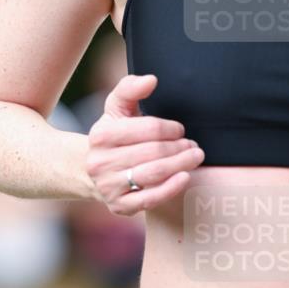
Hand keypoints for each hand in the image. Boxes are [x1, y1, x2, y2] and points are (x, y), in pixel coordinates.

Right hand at [86, 73, 204, 215]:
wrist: (94, 171)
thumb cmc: (114, 136)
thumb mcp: (116, 109)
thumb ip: (130, 88)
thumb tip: (151, 80)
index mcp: (100, 135)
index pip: (148, 128)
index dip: (170, 128)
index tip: (179, 130)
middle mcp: (100, 162)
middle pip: (153, 151)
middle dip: (179, 147)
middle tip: (193, 146)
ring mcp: (108, 186)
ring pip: (154, 173)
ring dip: (181, 164)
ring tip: (194, 157)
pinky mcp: (119, 206)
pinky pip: (150, 199)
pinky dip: (171, 188)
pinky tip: (185, 177)